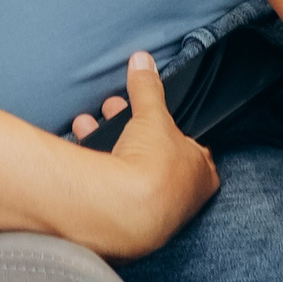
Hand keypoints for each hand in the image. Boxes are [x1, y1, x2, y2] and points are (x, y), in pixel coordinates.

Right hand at [67, 52, 218, 260]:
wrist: (123, 212)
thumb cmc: (154, 166)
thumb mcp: (153, 115)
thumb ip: (148, 88)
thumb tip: (143, 60)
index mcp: (201, 174)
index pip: (190, 144)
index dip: (167, 124)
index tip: (147, 111)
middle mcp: (180, 198)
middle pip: (154, 156)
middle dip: (131, 130)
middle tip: (113, 108)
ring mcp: (152, 213)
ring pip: (130, 171)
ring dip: (109, 144)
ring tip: (88, 123)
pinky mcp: (123, 221)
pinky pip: (110, 186)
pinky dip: (96, 166)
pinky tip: (80, 146)